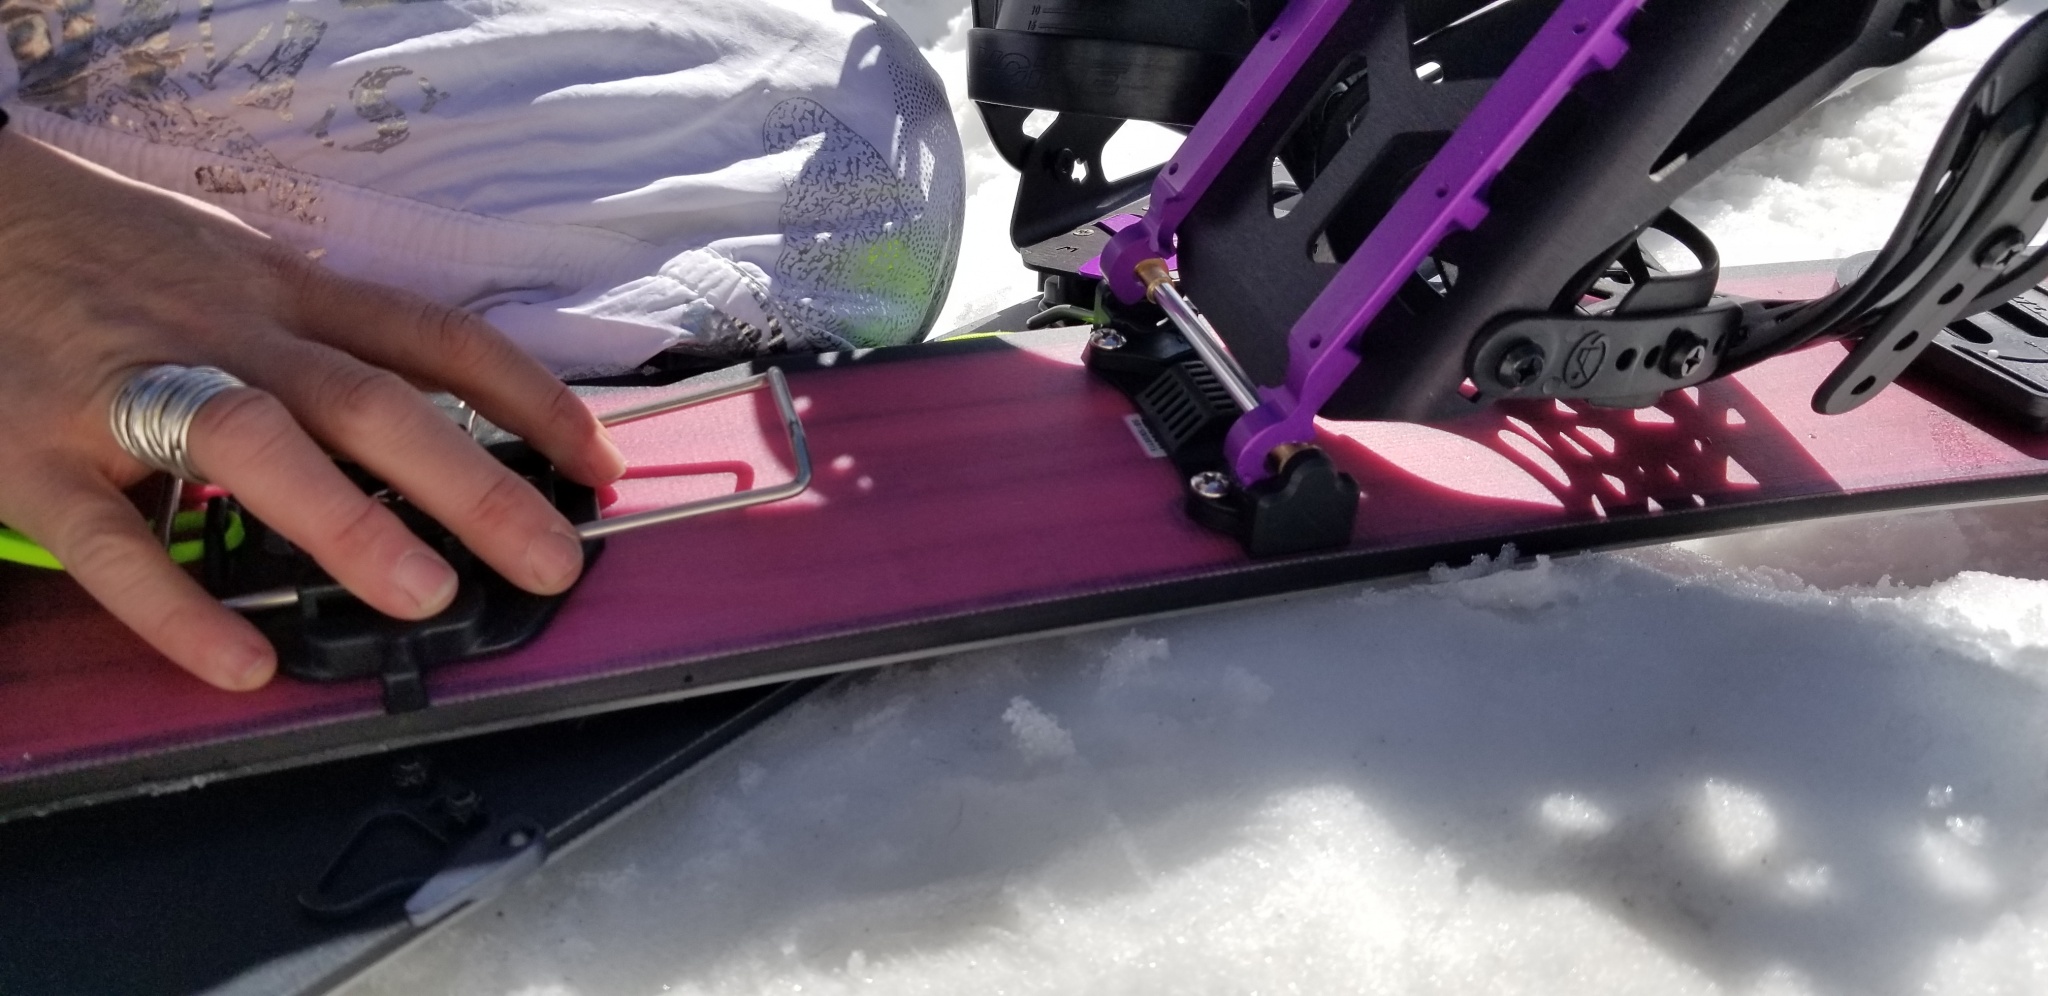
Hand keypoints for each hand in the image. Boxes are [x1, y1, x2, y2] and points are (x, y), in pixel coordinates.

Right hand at [0, 130, 625, 689]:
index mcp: (286, 294)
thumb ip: (328, 337)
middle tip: (551, 557)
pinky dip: (177, 606)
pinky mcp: (34, 450)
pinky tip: (242, 659)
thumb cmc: (114, 253)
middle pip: (372, 400)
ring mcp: (131, 388)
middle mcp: (228, 335)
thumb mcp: (240, 269)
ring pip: (256, 442)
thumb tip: (436, 411)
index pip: (436, 338)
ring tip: (424, 591)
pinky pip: (112, 540)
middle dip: (474, 483)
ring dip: (349, 519)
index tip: (600, 461)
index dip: (530, 398)